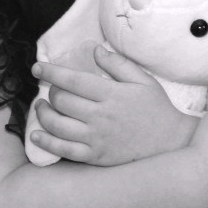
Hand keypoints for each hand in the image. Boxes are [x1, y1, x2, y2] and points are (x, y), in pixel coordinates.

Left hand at [30, 42, 197, 165]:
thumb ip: (118, 64)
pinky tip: (37, 135)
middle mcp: (101, 116)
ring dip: (44, 114)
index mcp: (112, 94)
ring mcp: (96, 138)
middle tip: (51, 89)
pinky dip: (46, 142)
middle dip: (50, 92)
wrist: (170, 142)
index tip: (37, 67)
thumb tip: (95, 51)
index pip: (73, 80)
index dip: (51, 72)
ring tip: (42, 107)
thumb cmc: (156, 108)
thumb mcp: (143, 80)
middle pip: (62, 101)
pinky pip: (64, 150)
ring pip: (57, 125)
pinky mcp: (95, 156)